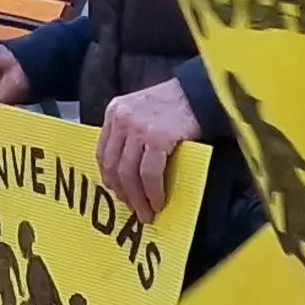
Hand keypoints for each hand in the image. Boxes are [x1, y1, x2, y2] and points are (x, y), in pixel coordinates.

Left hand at [96, 77, 201, 222]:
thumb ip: (129, 132)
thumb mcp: (141, 110)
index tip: (117, 192)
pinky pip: (150, 173)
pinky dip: (152, 192)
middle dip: (123, 192)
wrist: (201, 93)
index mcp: (115, 112)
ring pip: (129, 173)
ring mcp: (138, 129)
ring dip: (137, 198)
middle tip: (133, 208)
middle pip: (113, 165)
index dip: (109, 177)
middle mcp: (122, 119)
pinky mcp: (157, 138)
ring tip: (146, 212)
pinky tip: (158, 201)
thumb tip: (125, 169)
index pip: (103, 151)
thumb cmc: (175, 103)